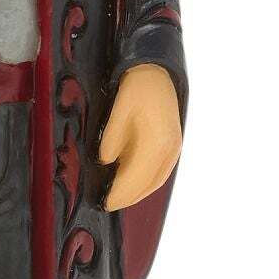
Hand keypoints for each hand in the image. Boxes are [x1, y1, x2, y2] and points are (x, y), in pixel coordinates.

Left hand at [99, 64, 182, 209]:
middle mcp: (169, 152)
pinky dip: (145, 182)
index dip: (119, 194)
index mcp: (156, 144)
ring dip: (137, 192)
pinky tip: (132, 183)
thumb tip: (106, 162)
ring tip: (118, 198)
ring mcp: (174, 150)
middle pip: (147, 185)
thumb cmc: (135, 90)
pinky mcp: (173, 147)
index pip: (135, 179)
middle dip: (127, 197)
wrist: (156, 74)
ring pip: (155, 181)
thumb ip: (111, 140)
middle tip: (107, 204)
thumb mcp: (117, 113)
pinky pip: (159, 173)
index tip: (104, 203)